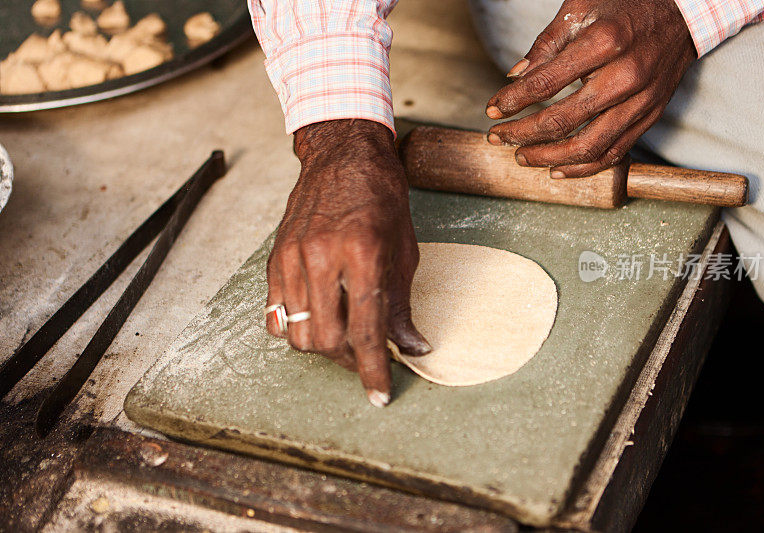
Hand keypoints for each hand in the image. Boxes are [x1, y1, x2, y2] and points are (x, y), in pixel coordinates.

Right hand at [266, 119, 430, 406]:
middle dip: (349, 360)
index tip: (380, 394)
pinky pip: (274, 315)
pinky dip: (295, 328)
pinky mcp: (275, 258)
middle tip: (367, 354)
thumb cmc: (380, 198)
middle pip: (327, 340)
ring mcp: (292, 258)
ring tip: (343, 335)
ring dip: (323, 347)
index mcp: (363, 253)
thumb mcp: (404, 250)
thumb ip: (401, 305)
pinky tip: (316, 319)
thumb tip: (411, 348)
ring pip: (298, 334)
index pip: (366, 330)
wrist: (342, 156)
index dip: (375, 369)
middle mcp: (322, 257)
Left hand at [485, 0, 695, 177]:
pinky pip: (614, 153)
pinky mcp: (650, 116)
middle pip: (563, 120)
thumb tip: (514, 77)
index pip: (546, 83)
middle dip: (522, 134)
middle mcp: (625, 76)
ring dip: (548, 157)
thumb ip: (546, 45)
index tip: (491, 111)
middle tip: (498, 138)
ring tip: (521, 156)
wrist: (684, 12)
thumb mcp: (581, 9)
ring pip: (588, 146)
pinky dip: (583, 168)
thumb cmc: (626, 6)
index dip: (512, 101)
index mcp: (604, 43)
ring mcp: (641, 101)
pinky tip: (556, 169)